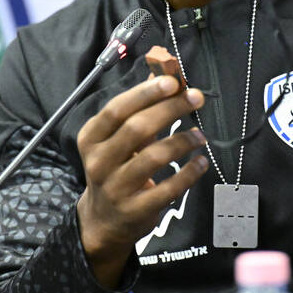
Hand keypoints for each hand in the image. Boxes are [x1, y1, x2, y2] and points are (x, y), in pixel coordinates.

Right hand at [76, 75, 209, 286]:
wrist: (103, 220)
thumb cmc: (115, 167)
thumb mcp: (117, 138)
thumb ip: (139, 106)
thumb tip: (163, 72)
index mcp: (91, 138)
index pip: (116, 110)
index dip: (145, 93)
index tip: (173, 81)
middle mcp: (99, 162)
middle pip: (137, 129)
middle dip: (170, 109)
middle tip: (196, 99)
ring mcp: (116, 188)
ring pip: (154, 157)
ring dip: (183, 140)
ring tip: (201, 135)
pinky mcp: (136, 210)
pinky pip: (168, 188)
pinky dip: (189, 172)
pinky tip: (201, 162)